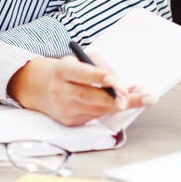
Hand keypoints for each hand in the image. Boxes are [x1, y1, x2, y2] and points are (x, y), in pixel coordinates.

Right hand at [7, 56, 153, 125]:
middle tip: (141, 97)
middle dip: (118, 99)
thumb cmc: (66, 70)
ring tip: (142, 96)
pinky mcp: (70, 121)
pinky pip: (95, 115)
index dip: (98, 76)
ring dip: (121, 104)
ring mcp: (65, 109)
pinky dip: (110, 109)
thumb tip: (121, 84)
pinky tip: (122, 101)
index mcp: (62, 71)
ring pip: (99, 109)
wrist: (38, 88)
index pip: (81, 74)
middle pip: (93, 97)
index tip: (114, 80)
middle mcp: (61, 92)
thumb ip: (100, 67)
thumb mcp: (79, 59)